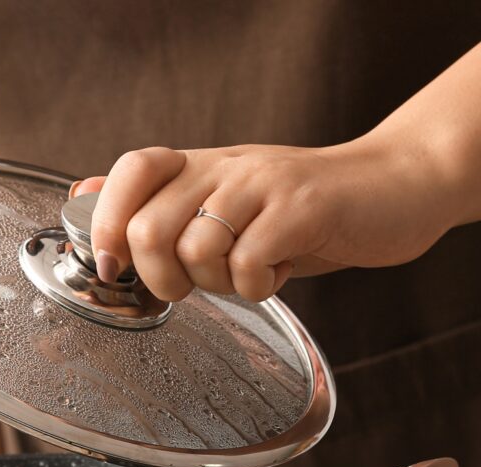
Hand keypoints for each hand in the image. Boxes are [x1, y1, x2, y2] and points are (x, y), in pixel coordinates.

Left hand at [72, 138, 461, 301]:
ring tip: (249, 272)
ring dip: (218, 283)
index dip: (105, 221)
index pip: (130, 170)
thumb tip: (81, 196)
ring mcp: (263, 185)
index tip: (113, 267)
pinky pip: (249, 264)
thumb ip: (159, 204)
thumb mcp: (225, 202)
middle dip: (162, 277)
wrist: (399, 188)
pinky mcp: (302, 209)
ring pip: (196, 249)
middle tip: (195, 284)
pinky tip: (280, 271)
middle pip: (149, 227)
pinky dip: (259, 286)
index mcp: (201, 166)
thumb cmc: (305, 210)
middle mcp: (226, 168)